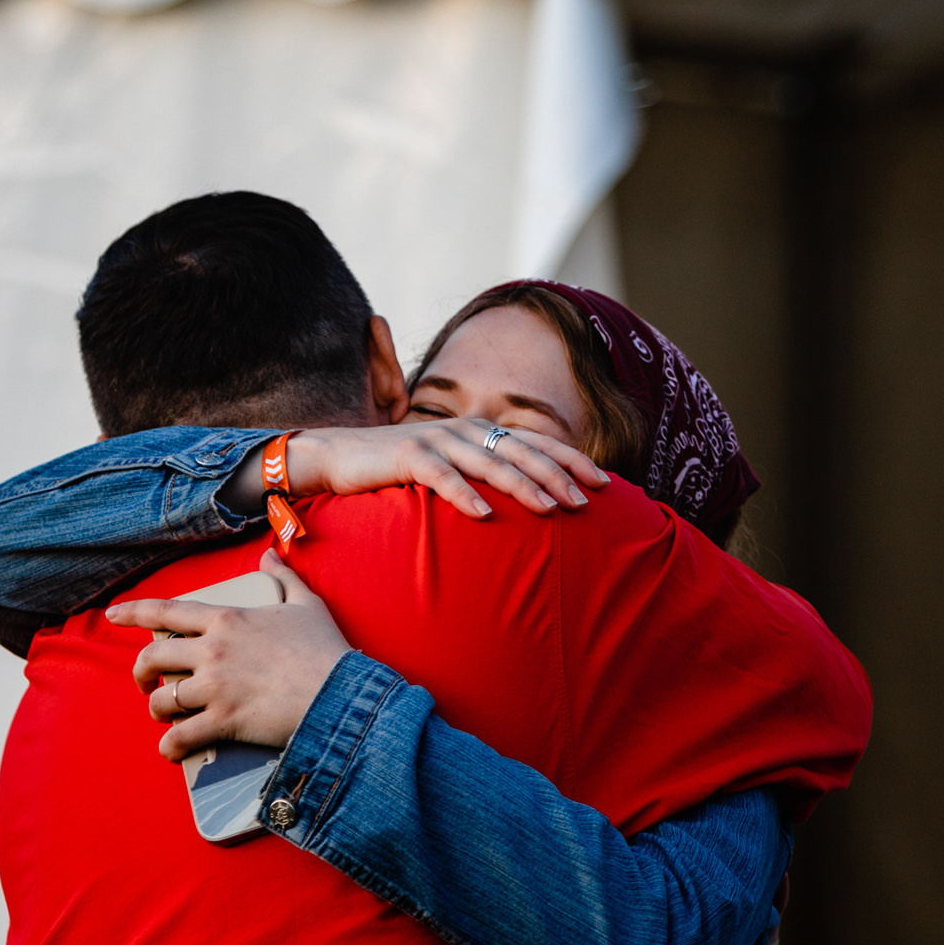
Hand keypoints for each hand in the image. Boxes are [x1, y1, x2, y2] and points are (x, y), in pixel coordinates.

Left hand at [109, 551, 351, 762]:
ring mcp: (215, 687)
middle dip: (140, 673)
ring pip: (162, 700)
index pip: (167, 611)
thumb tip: (271, 555)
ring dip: (157, 711)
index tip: (113, 616)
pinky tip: (171, 750)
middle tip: (144, 684)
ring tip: (165, 718)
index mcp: (226, 619)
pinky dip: (170, 747)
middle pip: (152, 658)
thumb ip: (284, 577)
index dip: (134, 612)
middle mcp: (212, 651)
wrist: (341, 695)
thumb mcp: (306, 604)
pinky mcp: (223, 721)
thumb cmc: (325, 649)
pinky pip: (179, 738)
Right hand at [228, 421, 606, 519]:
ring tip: (550, 509)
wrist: (339, 456)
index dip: (571, 460)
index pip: (536, 442)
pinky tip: (485, 515)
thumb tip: (527, 500)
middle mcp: (464, 430)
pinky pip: (441, 476)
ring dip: (522, 486)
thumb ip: (483, 475)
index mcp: (479, 431)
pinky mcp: (407, 455)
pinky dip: (464, 494)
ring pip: (489, 463)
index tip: (604, 483)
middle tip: (585, 503)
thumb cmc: (400, 469)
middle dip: (557, 476)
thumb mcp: (450, 467)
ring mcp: (436, 440)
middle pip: (521, 452)